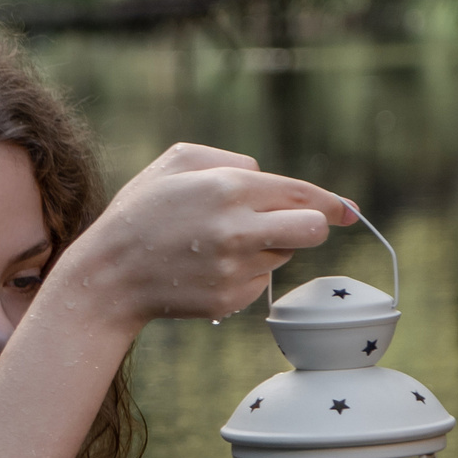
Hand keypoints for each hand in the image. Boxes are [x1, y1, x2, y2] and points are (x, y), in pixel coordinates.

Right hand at [53, 143, 356, 330]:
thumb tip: (268, 177)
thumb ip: (230, 159)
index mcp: (230, 187)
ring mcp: (234, 268)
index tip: (349, 211)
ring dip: (264, 248)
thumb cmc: (140, 211)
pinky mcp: (228, 299)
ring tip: (217, 245)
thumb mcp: (176, 160)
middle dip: (312, 227)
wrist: (108, 276)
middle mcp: (238, 229)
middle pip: (312, 231)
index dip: (333, 203)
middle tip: (291, 226)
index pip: (304, 194)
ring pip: (282, 257)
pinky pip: (258, 283)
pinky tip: (207, 268)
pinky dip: (243, 275)